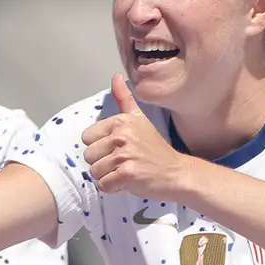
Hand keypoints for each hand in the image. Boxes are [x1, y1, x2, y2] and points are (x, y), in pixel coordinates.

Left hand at [80, 74, 187, 199]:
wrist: (177, 172)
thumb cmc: (156, 150)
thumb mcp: (140, 120)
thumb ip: (124, 99)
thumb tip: (116, 76)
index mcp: (121, 122)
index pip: (87, 138)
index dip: (101, 147)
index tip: (120, 149)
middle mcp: (122, 135)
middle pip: (89, 156)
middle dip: (104, 163)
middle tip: (125, 162)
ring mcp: (125, 155)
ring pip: (95, 172)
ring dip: (109, 177)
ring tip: (127, 172)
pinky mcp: (127, 174)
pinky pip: (104, 185)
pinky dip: (114, 188)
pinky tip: (128, 182)